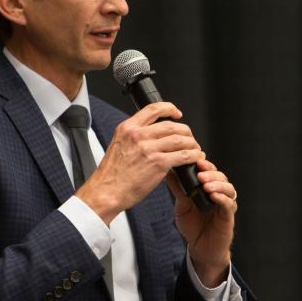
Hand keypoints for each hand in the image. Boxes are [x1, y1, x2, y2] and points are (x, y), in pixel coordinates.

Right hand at [76, 102, 202, 223]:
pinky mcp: (158, 163)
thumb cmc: (111, 175)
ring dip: (192, 144)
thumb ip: (134, 138)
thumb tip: (153, 137)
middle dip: (185, 131)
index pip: (153, 109)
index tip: (176, 113)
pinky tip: (195, 158)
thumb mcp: (118, 146)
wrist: (106, 192)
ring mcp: (149, 149)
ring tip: (195, 150)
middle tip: (189, 138)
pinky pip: (183, 155)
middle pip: (171, 125)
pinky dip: (193, 156)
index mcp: (127, 129)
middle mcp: (138, 135)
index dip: (169, 108)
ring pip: (180, 139)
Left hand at [166, 159, 236, 285]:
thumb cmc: (193, 226)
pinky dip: (222, 198)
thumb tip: (167, 172)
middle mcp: (219, 193)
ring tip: (206, 185)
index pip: (209, 171)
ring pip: (228, 188)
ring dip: (217, 184)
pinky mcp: (229, 217)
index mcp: (208, 188)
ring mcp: (225, 204)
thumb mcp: (181, 206)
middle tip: (200, 172)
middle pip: (220, 177)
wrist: (200, 248)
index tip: (195, 160)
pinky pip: (229, 205)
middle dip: (211, 173)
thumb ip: (178, 190)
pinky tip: (214, 196)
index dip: (204, 164)